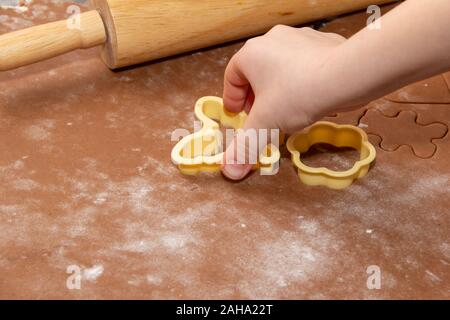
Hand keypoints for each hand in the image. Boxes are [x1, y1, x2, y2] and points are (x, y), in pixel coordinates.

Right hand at [221, 25, 346, 179]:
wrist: (347, 75)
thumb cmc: (298, 93)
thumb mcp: (265, 124)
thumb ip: (245, 147)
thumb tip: (230, 171)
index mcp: (252, 54)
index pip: (231, 76)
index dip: (232, 99)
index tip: (238, 115)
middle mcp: (272, 40)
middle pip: (255, 72)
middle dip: (255, 97)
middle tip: (261, 117)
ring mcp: (299, 39)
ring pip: (280, 68)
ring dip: (278, 89)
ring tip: (286, 111)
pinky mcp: (322, 44)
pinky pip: (304, 65)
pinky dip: (301, 82)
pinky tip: (309, 99)